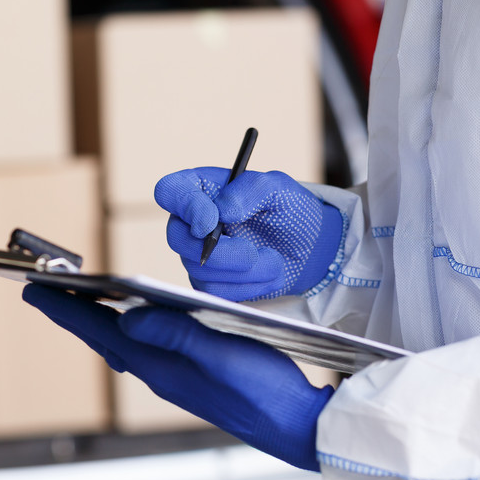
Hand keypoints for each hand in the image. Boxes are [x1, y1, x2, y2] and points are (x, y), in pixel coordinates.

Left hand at [23, 284, 333, 471]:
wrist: (299, 428)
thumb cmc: (266, 391)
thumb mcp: (220, 353)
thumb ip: (173, 334)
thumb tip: (125, 317)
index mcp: (161, 366)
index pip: (100, 331)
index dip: (65, 310)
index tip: (33, 291)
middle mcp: (161, 375)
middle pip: (104, 339)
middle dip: (73, 314)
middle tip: (45, 292)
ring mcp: (176, 379)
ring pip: (123, 346)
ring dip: (97, 322)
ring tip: (78, 302)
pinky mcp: (193, 379)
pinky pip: (146, 352)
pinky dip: (128, 333)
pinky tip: (133, 325)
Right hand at [154, 167, 342, 300]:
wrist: (309, 249)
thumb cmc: (289, 210)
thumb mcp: (279, 188)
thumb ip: (251, 188)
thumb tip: (223, 209)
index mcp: (202, 189)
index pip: (170, 191)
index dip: (185, 206)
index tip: (213, 220)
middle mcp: (191, 222)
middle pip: (177, 237)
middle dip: (219, 251)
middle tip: (253, 252)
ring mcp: (197, 254)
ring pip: (199, 269)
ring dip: (244, 270)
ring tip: (274, 260)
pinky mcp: (209, 282)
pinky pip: (216, 291)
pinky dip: (247, 286)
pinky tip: (267, 275)